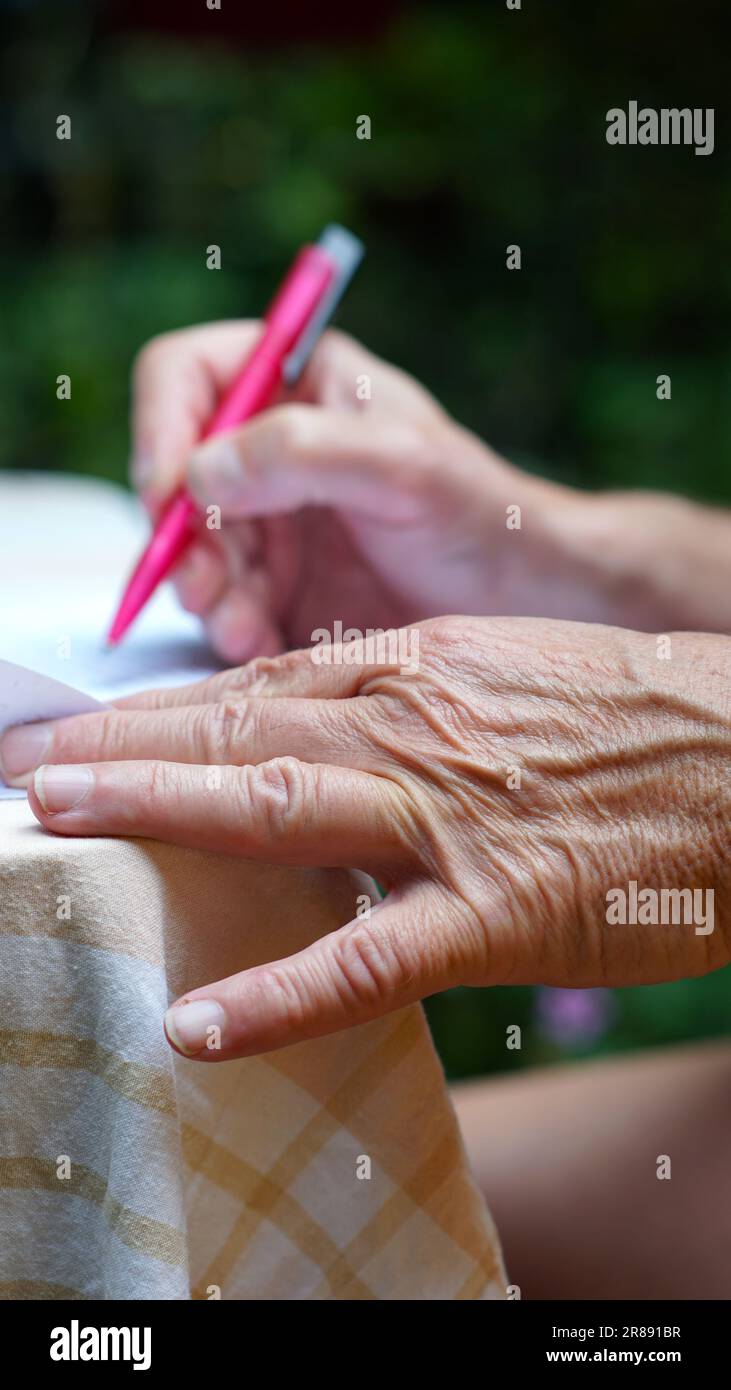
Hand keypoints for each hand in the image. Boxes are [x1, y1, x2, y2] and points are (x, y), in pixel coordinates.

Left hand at [4, 616, 728, 1058]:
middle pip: (237, 729)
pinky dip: (281, 991)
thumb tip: (303, 726)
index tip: (71, 726)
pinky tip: (199, 1023)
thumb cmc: (630, 720)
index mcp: (417, 666)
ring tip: (54, 821)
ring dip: (157, 809)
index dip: (151, 708)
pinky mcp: (499, 913)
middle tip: (16, 761)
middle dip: (114, 745)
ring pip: (277, 806)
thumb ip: (397, 697)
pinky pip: (371, 959)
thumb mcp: (501, 674)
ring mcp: (451, 818)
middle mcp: (416, 727)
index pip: (254, 684)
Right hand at [131, 324, 585, 661]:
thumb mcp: (401, 468)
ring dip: (204, 590)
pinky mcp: (273, 582)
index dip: (161, 429)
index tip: (170, 498)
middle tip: (205, 588)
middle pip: (173, 474)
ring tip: (242, 628)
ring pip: (189, 546)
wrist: (518, 600)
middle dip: (181, 535)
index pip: (184, 375)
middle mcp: (267, 443)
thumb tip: (201, 473)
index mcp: (294, 380)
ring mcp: (266, 516)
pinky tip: (257, 642)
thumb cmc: (477, 515)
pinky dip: (226, 623)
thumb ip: (303, 453)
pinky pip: (219, 600)